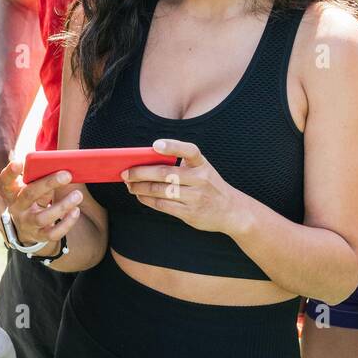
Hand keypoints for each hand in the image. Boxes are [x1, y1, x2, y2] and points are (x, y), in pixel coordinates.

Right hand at [0, 159, 81, 247]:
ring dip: (62, 206)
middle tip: (67, 175)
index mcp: (14, 192)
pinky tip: (75, 211)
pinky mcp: (39, 236)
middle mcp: (18, 208)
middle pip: (29, 195)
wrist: (27, 228)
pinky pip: (53, 233)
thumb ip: (39, 175)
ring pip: (42, 218)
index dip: (10, 173)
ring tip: (78, 195)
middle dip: (48, 184)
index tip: (19, 163)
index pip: (6, 181)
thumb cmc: (33, 199)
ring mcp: (27, 224)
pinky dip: (66, 223)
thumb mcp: (31, 187)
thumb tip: (61, 165)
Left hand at [122, 139, 245, 234]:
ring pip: (160, 190)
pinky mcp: (190, 213)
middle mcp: (200, 179)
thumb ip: (182, 165)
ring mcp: (195, 197)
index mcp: (203, 164)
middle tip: (125, 172)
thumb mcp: (203, 170)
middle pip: (165, 173)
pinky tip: (140, 195)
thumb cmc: (210, 186)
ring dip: (140, 187)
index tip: (155, 145)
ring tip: (129, 185)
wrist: (232, 211)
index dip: (172, 146)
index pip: (189, 150)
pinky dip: (147, 200)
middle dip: (141, 172)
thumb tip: (147, 163)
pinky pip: (162, 205)